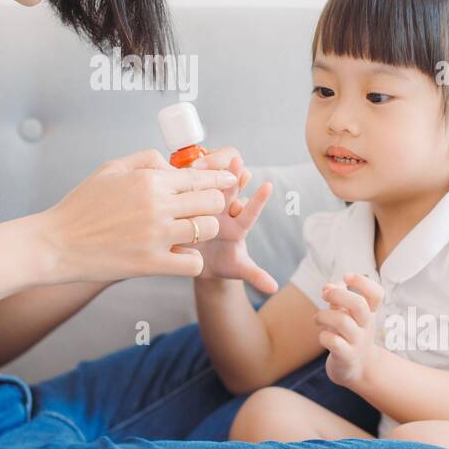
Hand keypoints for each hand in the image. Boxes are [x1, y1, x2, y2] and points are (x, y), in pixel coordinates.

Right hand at [41, 148, 237, 283]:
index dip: (220, 179)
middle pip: (212, 202)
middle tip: (205, 208)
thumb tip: (173, 163)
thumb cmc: (82, 206)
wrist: (56, 244)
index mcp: (149, 179)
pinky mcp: (150, 264)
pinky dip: (190, 259)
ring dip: (203, 230)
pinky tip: (177, 254)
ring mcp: (156, 236)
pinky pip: (192, 262)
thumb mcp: (110, 168)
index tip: (230, 181)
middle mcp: (157, 206)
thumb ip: (146, 160)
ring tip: (189, 231)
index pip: (201, 177)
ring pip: (207, 230)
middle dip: (214, 203)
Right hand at [186, 147, 276, 294]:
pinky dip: (184, 182)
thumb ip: (255, 275)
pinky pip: (187, 191)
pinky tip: (174, 172)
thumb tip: (274, 289)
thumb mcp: (238, 269)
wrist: (200, 262)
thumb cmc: (223, 263)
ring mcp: (205, 207)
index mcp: (238, 226)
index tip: (268, 186)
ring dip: (207, 173)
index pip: (249, 212)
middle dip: (234, 175)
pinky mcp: (188, 206)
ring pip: (208, 186)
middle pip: (231, 191)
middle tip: (236, 160)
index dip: (258, 200)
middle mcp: (224, 212)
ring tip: (200, 162)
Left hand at [317, 273, 383, 389]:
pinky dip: (324, 336)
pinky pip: (334, 342)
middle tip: (325, 295)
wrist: (358, 369)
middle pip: (359, 305)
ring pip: (342, 322)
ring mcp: (358, 342)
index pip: (376, 294)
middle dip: (338, 295)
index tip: (346, 276)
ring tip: (317, 318)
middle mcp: (367, 326)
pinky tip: (323, 336)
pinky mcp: (347, 357)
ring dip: (323, 315)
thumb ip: (337, 297)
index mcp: (369, 313)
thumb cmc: (349, 335)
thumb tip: (328, 286)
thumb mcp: (347, 314)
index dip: (362, 281)